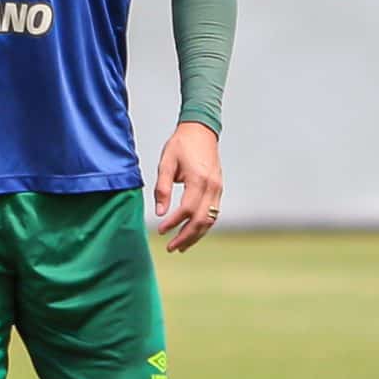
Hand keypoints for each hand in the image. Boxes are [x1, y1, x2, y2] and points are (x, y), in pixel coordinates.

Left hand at [153, 121, 222, 252]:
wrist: (201, 130)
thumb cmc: (181, 145)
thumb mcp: (166, 163)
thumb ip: (162, 188)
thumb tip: (160, 212)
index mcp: (198, 179)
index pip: (187, 209)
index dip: (174, 223)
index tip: (161, 231)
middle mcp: (212, 186)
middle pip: (201, 220)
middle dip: (186, 237)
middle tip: (171, 248)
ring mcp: (218, 189)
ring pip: (210, 220)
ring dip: (196, 235)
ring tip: (181, 246)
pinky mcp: (218, 189)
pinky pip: (213, 213)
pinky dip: (203, 226)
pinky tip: (191, 233)